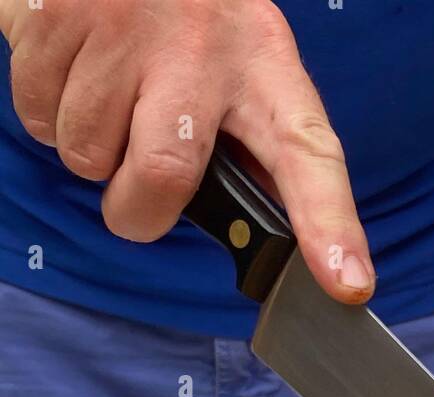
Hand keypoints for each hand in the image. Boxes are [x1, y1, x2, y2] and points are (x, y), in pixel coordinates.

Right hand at [0, 0, 374, 301]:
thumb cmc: (194, 18)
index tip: (347, 284)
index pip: (309, 156)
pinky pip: (38, 116)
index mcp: (266, 69)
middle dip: (136, 210)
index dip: (329, 227)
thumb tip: (271, 234)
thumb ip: (255, 148)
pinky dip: (47, 113)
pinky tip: (78, 70)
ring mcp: (127, 28)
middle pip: (163, 178)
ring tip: (111, 95)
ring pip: (87, 155)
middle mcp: (202, 48)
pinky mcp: (59, 15)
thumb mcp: (245, 67)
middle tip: (138, 188)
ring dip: (89, 150)